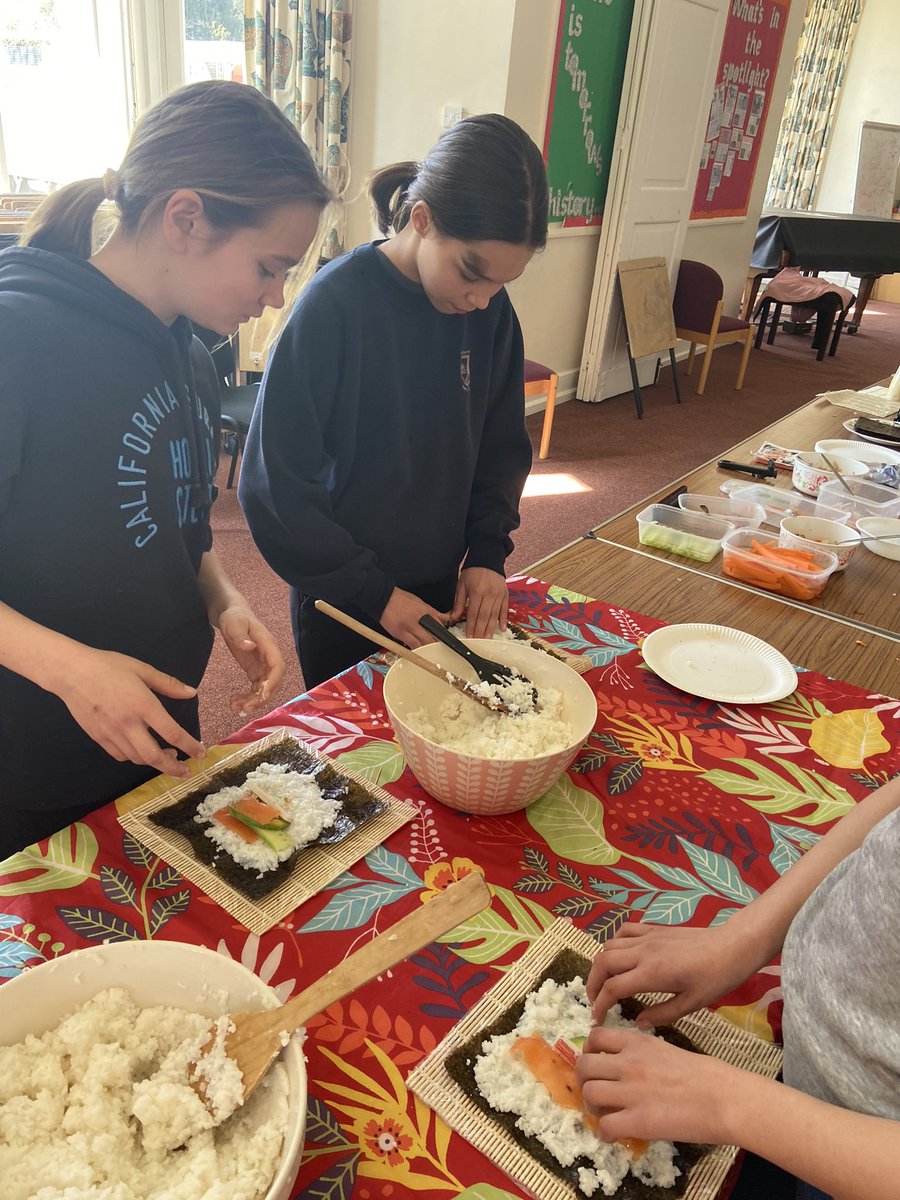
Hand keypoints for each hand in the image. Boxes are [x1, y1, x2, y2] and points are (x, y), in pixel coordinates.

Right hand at [56, 646, 204, 776]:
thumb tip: (192, 693)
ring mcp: (111, 733)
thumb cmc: (108, 666)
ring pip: (137, 758)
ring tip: (166, 756)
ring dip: (155, 762)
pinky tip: (141, 751)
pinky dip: (134, 758)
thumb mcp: (142, 669)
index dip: (190, 746)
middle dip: (173, 768)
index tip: (201, 754)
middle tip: (185, 771)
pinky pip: (120, 755)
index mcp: (143, 705)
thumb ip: (168, 684)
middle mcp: (128, 724)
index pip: (172, 733)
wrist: (71, 672)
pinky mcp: (98, 738)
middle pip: (154, 756)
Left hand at [217, 604, 285, 715]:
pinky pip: (256, 688)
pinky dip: (248, 697)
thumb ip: (240, 636)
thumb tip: (249, 646)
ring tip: (236, 708)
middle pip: (273, 681)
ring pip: (265, 688)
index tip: (261, 695)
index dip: (273, 682)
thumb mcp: (233, 625)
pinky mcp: (255, 670)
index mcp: (268, 645)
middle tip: (245, 708)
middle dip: (262, 697)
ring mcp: (263, 665)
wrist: (232, 615)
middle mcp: (269, 657)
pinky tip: (235, 702)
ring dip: (254, 701)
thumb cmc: (234, 617)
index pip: (278, 666)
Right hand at [380, 588, 450, 647]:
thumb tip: (445, 619)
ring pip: (421, 644)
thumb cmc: (401, 599)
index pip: (439, 627)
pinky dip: (415, 650)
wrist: (384, 598)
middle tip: (437, 651)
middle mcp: (418, 620)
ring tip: (428, 653)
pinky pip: (410, 646)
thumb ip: (434, 613)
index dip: (443, 637)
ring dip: (426, 650)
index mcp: (425, 612)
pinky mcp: (399, 633)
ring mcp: (408, 627)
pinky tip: (417, 651)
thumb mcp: (421, 602)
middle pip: (431, 638)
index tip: (445, 642)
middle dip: (435, 646)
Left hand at [450, 567, 507, 638]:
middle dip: (481, 631)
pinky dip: (503, 619)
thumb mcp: (462, 585)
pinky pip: (505, 609)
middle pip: (485, 616)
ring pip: (495, 615)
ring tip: (488, 639)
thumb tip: (454, 617)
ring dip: (491, 628)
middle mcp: (489, 594)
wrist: (487, 558)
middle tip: (478, 641)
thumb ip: (459, 602)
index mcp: (477, 591)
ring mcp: (499, 594)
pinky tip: (502, 628)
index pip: (474, 613)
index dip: (471, 626)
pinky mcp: (505, 594)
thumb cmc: (473, 572)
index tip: (469, 636)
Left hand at [577, 1025, 743, 1145]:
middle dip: (585, 1080)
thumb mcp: (668, 1051)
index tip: (597, 1064)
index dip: (590, 1051)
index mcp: (638, 1043)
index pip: (595, 1037)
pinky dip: (605, 1133)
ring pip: (589, 1093)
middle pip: (584, 1065)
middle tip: (597, 1092)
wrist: (726, 1099)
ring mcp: (632, 1091)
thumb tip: (626, 1070)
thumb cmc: (707, 1076)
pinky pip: (604, 1126)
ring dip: (593, 1107)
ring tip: (606, 1114)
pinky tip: (616, 1134)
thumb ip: (643, 1056)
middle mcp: (629, 1063)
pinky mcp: (639, 1121)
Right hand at [587, 920, 760, 1027]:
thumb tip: (638, 1023)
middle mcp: (643, 952)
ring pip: (609, 946)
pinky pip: (624, 931)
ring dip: (601, 964)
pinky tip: (620, 956)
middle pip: (603, 963)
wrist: (733, 946)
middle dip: (592, 984)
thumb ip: (662, 1014)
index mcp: (652, 974)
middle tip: (595, 1001)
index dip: (600, 1004)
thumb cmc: (716, 978)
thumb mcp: (692, 1004)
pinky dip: (614, 943)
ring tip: (604, 981)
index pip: (613, 988)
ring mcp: (647, 937)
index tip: (597, 1018)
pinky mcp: (654, 929)